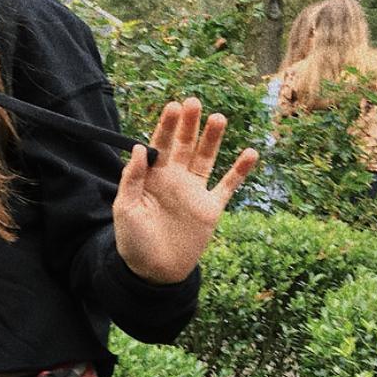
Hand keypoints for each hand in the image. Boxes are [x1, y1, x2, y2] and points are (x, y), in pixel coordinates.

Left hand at [114, 99, 258, 283]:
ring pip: (206, 158)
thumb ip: (132, 179)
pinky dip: (240, 171)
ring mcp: (194, 191)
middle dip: (189, 124)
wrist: (154, 273)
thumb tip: (138, 148)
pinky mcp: (210, 207)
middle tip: (194, 103)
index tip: (172, 106)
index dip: (166, 126)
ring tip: (218, 118)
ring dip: (212, 139)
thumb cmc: (133, 242)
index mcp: (152, 178)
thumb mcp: (126, 209)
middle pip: (184, 145)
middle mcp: (174, 179)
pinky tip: (250, 153)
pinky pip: (228, 185)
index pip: (160, 145)